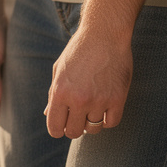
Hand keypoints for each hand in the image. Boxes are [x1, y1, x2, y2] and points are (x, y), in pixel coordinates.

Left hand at [43, 24, 131, 138]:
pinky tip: (105, 108)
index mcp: (60, 92)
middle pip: (74, 132)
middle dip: (74, 127)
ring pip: (94, 129)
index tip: (62, 126)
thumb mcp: (59, 70)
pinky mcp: (117, 99)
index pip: (55, 128)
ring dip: (91, 121)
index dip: (57, 130)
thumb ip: (53, 94)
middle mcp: (78, 99)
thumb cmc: (78, 50)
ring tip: (92, 107)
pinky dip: (107, 119)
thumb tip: (48, 114)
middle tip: (77, 117)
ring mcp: (99, 100)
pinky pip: (111, 122)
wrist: (104, 34)